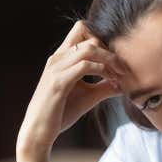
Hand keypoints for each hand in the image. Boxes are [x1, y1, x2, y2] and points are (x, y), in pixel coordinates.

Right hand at [16, 20, 124, 153]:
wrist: (38, 132)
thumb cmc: (60, 114)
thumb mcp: (87, 97)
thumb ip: (103, 87)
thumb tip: (123, 84)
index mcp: (62, 58)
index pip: (81, 30)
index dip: (102, 41)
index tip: (115, 61)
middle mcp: (58, 58)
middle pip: (88, 36)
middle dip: (110, 50)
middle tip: (123, 69)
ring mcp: (56, 68)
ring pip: (89, 48)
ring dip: (109, 59)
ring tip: (120, 75)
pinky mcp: (59, 82)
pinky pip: (85, 66)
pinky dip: (103, 71)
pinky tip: (111, 82)